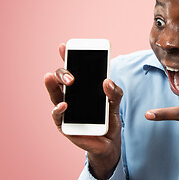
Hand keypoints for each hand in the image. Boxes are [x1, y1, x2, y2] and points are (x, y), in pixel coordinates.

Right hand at [44, 43, 122, 179]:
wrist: (109, 143)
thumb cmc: (109, 120)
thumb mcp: (115, 103)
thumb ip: (114, 92)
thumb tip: (107, 81)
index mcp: (83, 88)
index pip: (74, 70)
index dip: (68, 57)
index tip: (64, 46)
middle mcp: (72, 96)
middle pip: (61, 79)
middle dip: (63, 72)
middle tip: (71, 76)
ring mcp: (66, 110)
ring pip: (54, 94)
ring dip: (53, 86)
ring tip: (52, 78)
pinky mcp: (65, 124)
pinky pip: (57, 115)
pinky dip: (58, 109)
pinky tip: (63, 105)